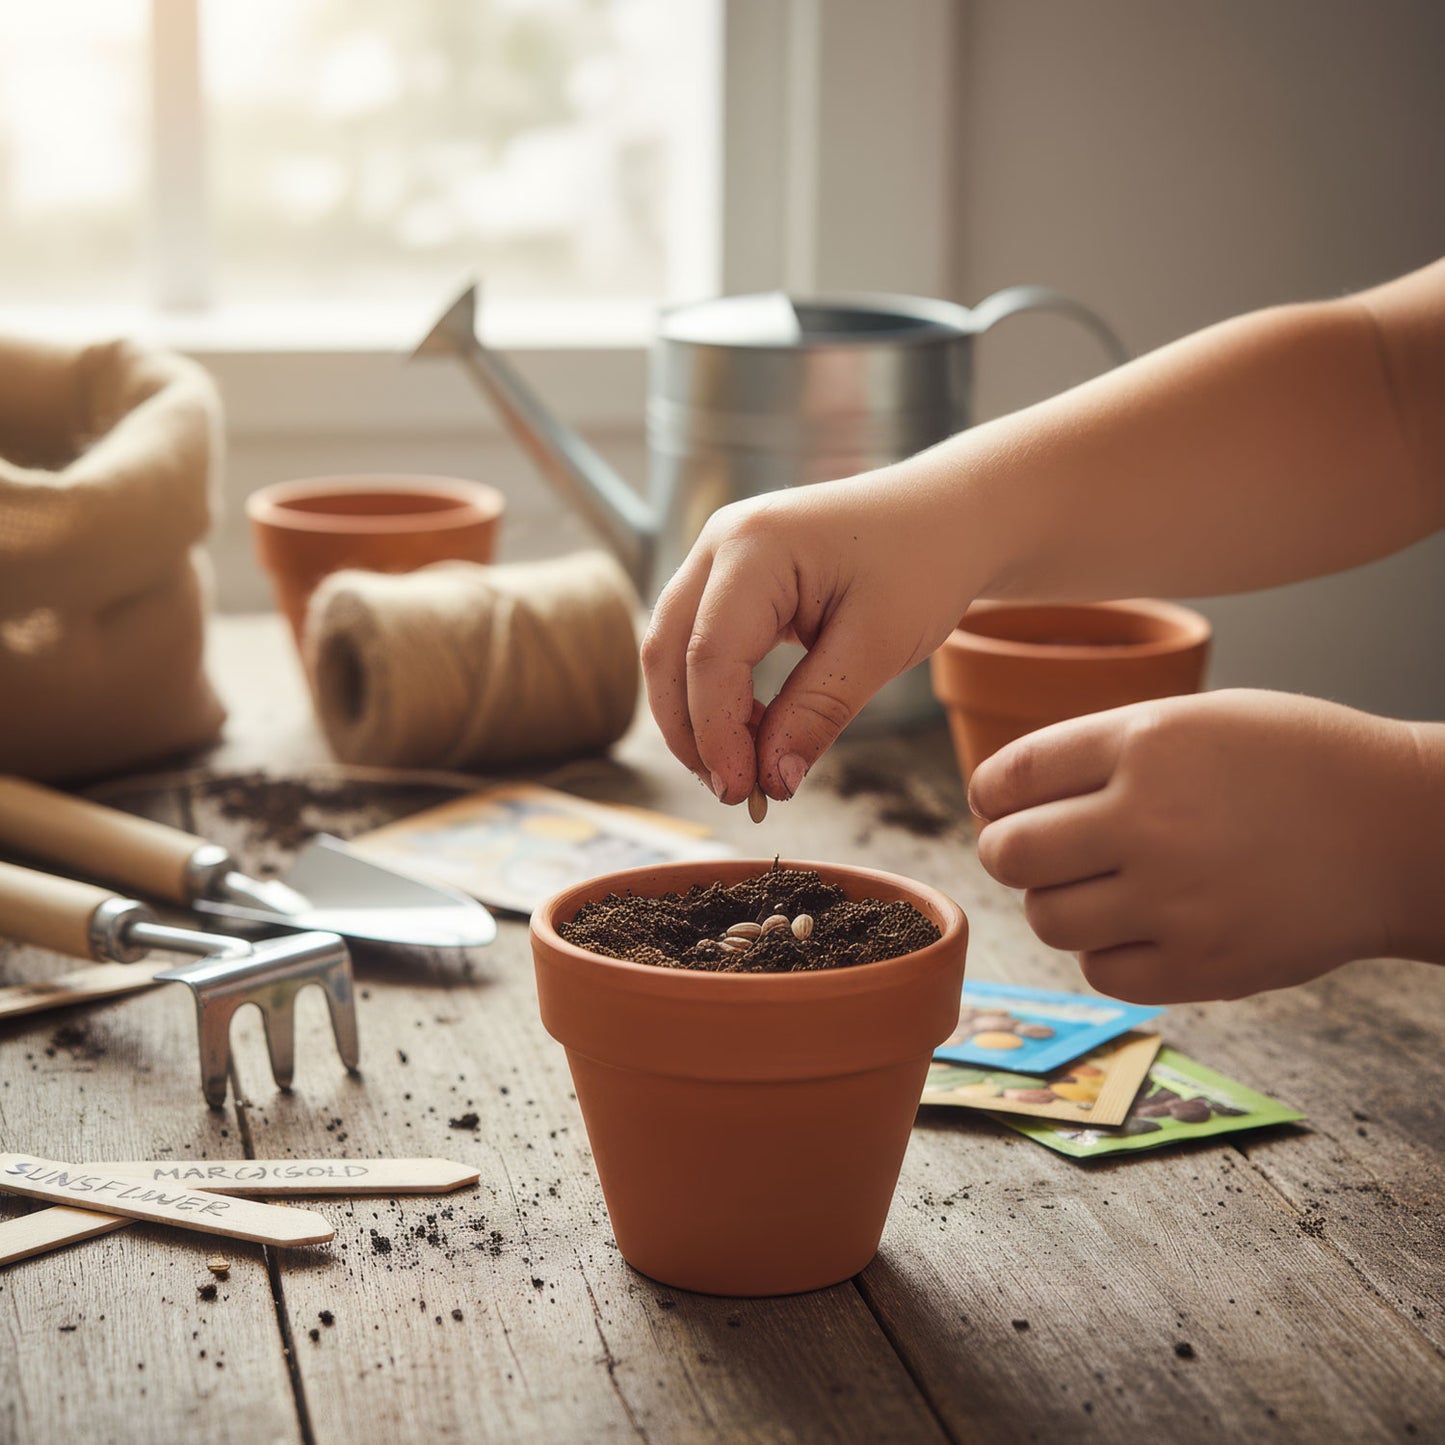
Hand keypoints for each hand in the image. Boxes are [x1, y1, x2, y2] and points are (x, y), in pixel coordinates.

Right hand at [642, 470, 975, 804]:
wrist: (951, 513)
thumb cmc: (925, 561)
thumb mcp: (881, 645)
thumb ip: (818, 712)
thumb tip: (771, 782)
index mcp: (756, 545)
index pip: (709, 654)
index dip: (716, 732)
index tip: (742, 792)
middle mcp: (723, 541)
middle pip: (668, 650)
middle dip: (691, 729)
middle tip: (734, 792)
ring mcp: (721, 555)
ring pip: (675, 648)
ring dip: (697, 715)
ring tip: (745, 769)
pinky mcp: (732, 577)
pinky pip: (700, 640)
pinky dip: (716, 693)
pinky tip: (754, 731)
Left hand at [968, 689, 1421, 1002]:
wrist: (1400, 831)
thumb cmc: (1290, 765)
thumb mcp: (1194, 721)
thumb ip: (1096, 752)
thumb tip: (997, 800)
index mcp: (1145, 743)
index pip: (1009, 777)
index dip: (992, 794)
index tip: (1002, 804)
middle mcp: (1150, 819)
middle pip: (1008, 854)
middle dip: (1011, 851)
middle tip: (1043, 850)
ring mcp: (1176, 900)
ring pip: (1046, 918)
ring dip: (1059, 903)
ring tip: (1103, 885)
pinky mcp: (1204, 966)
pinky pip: (1100, 972)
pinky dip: (1107, 952)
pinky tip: (1142, 925)